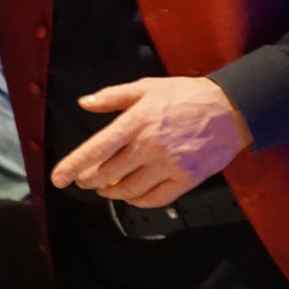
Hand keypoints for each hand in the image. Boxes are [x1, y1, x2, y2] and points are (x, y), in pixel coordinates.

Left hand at [52, 76, 253, 208]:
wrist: (230, 108)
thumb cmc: (185, 95)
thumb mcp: (146, 87)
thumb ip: (111, 96)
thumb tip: (84, 103)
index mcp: (134, 122)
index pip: (95, 149)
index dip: (73, 166)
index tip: (57, 179)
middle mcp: (148, 146)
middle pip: (108, 174)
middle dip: (89, 180)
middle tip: (83, 180)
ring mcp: (168, 165)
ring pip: (128, 189)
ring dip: (111, 192)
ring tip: (104, 189)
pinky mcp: (186, 179)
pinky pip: (154, 199)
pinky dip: (137, 201)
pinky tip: (130, 196)